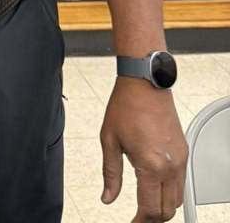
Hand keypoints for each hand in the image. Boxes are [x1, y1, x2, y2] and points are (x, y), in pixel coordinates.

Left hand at [100, 77, 186, 220]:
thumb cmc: (126, 106)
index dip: (140, 222)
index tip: (132, 222)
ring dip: (163, 206)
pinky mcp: (183, 151)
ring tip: (146, 206)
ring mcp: (180, 159)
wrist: (144, 83)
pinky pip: (181, 182)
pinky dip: (170, 191)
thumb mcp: (109, 141)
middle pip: (168, 210)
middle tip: (138, 218)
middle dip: (153, 218)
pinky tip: (156, 187)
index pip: (150, 209)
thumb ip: (110, 174)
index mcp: (151, 165)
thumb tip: (107, 197)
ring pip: (178, 198)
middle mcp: (170, 165)